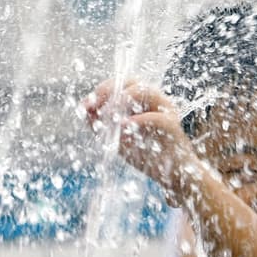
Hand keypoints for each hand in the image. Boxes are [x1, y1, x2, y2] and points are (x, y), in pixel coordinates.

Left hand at [83, 80, 201, 202]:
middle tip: (93, 106)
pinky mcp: (173, 126)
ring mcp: (166, 110)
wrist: (172, 174)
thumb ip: (100, 124)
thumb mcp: (116, 138)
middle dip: (109, 91)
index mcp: (143, 100)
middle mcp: (156, 100)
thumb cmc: (145, 154)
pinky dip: (138, 120)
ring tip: (107, 115)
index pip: (121, 84)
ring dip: (123, 100)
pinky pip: (156, 117)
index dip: (101, 90)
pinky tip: (123, 127)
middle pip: (133, 82)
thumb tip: (83, 110)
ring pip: (146, 91)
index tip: (85, 106)